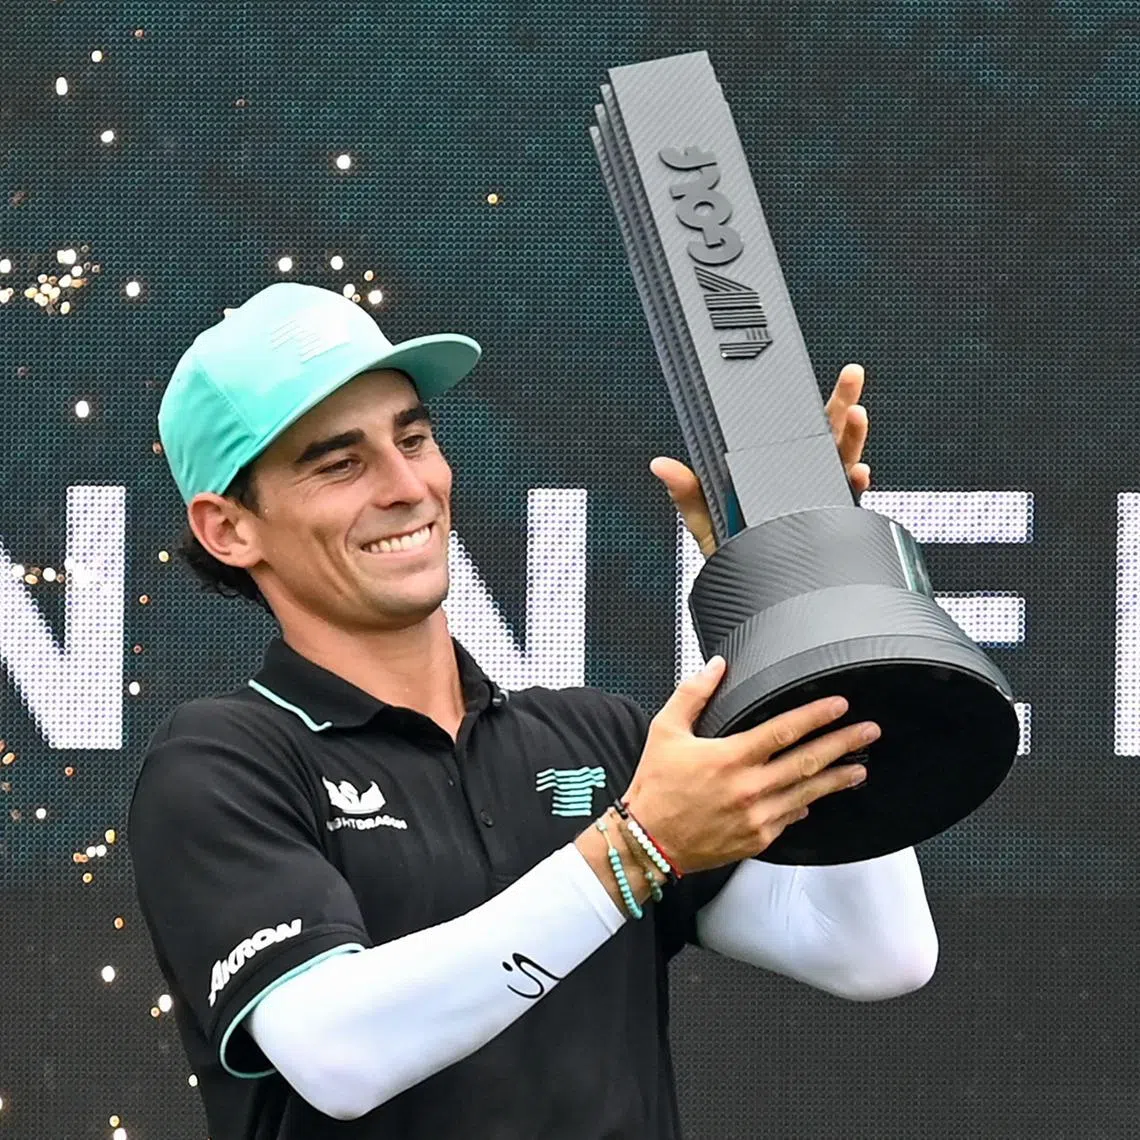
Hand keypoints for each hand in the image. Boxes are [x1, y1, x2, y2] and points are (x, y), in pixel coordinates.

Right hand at [622, 657, 876, 873]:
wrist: (648, 842)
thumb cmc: (655, 786)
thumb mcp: (665, 730)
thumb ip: (693, 694)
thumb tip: (716, 665)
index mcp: (729, 758)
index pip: (783, 731)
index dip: (815, 716)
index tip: (839, 706)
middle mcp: (749, 789)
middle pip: (807, 762)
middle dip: (842, 744)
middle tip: (869, 732)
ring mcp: (757, 818)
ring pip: (807, 793)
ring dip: (836, 779)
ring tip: (860, 767)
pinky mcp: (757, 840)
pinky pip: (790, 817)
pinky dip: (805, 804)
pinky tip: (818, 796)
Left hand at [650, 362, 872, 557]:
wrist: (746, 594)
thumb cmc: (729, 552)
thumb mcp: (705, 519)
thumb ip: (687, 492)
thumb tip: (661, 466)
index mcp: (773, 473)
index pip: (791, 432)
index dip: (804, 406)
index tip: (812, 384)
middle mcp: (801, 482)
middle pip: (826, 438)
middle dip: (841, 405)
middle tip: (850, 379)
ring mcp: (819, 501)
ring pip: (844, 463)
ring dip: (854, 438)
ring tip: (857, 416)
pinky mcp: (830, 524)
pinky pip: (848, 502)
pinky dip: (856, 485)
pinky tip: (858, 473)